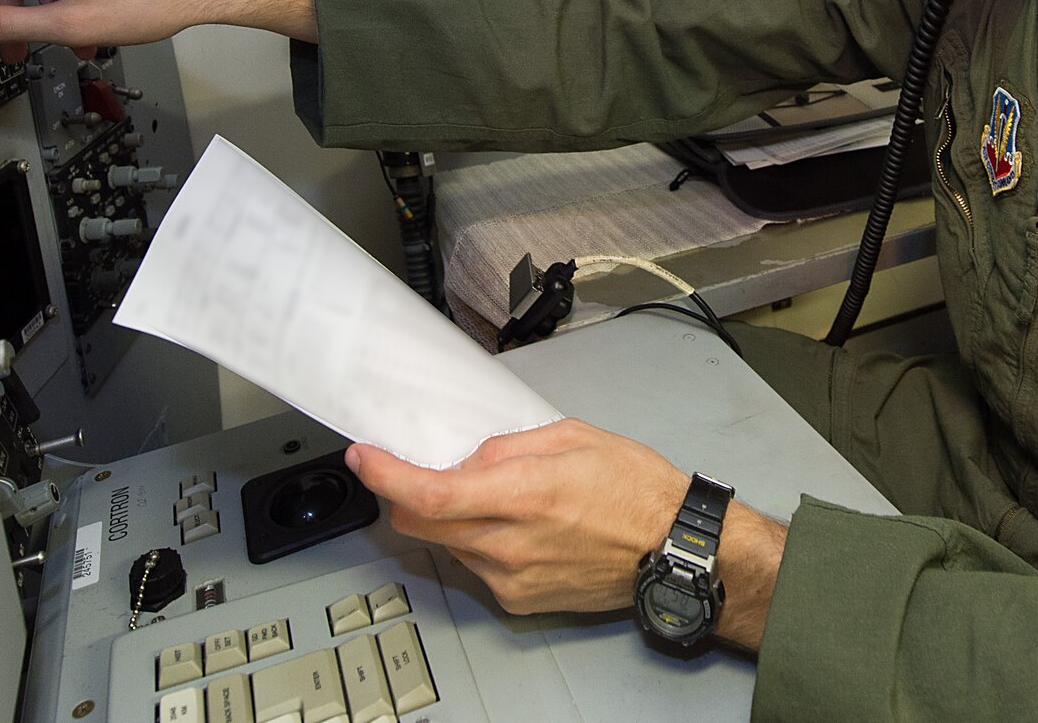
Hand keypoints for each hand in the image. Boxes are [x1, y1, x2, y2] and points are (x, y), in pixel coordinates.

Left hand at [345, 418, 686, 615]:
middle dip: (407, 496)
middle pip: (421, 525)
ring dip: (451, 520)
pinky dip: (479, 543)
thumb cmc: (637, 491)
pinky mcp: (520, 600)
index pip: (430, 494)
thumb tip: (467, 458)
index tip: (364, 457)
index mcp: (524, 493)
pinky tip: (517, 529)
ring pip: (448, 545)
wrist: (673, 550)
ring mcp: (513, 578)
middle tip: (419, 472)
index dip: (386, 476)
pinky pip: (476, 567)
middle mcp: (511, 542)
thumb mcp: (573, 437)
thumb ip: (508, 445)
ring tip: (501, 500)